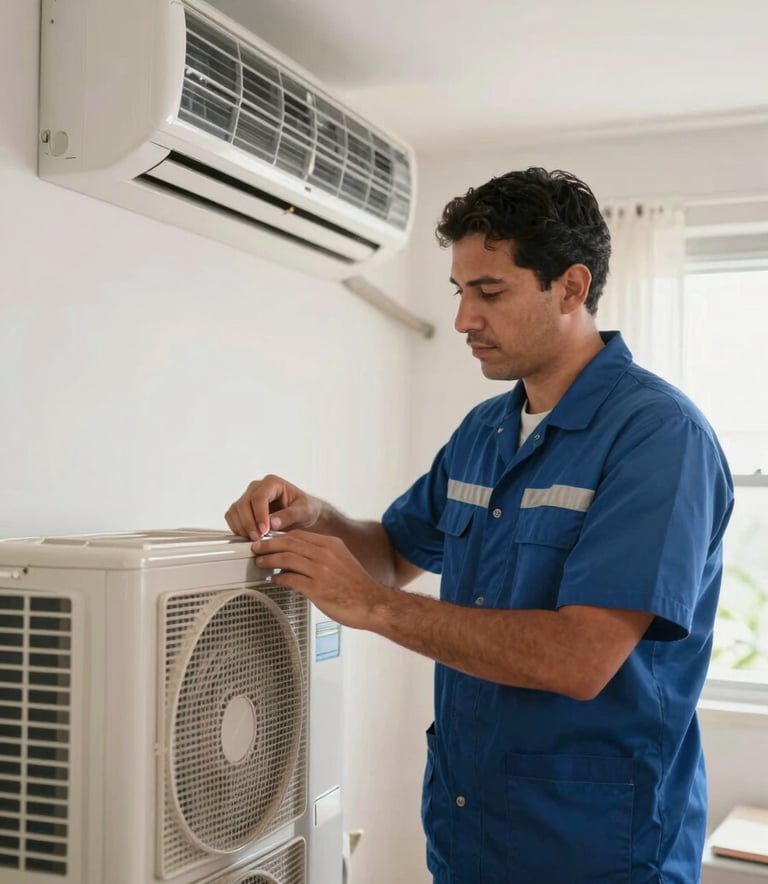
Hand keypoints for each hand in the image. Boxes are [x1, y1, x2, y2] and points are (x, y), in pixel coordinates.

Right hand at [225, 475, 321, 537]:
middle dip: (249, 523)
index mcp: (272, 483)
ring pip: (235, 510)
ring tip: (254, 539)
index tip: (264, 530)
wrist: (304, 514)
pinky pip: (232, 517)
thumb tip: (272, 523)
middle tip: (258, 538)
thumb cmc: (306, 508)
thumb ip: (290, 515)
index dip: (259, 515)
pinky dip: (237, 528)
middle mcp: (258, 488)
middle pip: (244, 504)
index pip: (259, 497)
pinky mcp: (244, 509)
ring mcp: (248, 497)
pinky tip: (248, 537)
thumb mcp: (304, 511)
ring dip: (242, 527)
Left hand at [251, 531, 384, 629]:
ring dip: (269, 559)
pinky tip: (274, 579)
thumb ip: (323, 555)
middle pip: (289, 543)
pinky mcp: (317, 589)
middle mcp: (325, 554)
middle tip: (256, 548)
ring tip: (260, 562)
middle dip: (268, 544)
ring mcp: (321, 571)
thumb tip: (300, 556)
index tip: (269, 540)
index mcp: (332, 544)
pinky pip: (291, 579)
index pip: (299, 535)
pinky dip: (278, 578)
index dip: (279, 537)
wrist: (373, 603)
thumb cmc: (358, 586)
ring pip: (287, 558)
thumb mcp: (342, 560)